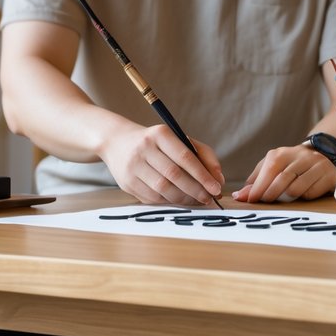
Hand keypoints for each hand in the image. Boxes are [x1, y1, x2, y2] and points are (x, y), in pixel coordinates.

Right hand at [100, 122, 223, 205]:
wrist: (117, 142)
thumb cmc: (157, 143)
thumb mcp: (179, 140)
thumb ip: (202, 155)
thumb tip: (218, 178)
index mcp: (160, 134)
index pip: (185, 157)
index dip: (203, 175)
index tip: (217, 188)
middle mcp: (144, 148)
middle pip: (174, 175)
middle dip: (196, 190)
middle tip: (209, 198)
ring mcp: (133, 166)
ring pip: (163, 189)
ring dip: (184, 199)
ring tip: (197, 200)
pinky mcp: (126, 183)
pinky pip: (153, 198)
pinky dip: (170, 202)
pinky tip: (181, 201)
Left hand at [232, 144, 335, 202]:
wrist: (324, 159)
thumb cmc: (291, 168)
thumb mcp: (273, 170)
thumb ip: (256, 182)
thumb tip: (238, 196)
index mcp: (283, 152)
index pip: (270, 168)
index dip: (259, 186)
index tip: (250, 200)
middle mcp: (301, 155)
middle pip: (282, 178)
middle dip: (270, 194)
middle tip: (265, 203)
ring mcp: (317, 164)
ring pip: (296, 187)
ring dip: (287, 198)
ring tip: (284, 199)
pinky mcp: (329, 174)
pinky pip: (311, 192)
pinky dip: (304, 197)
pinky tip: (303, 194)